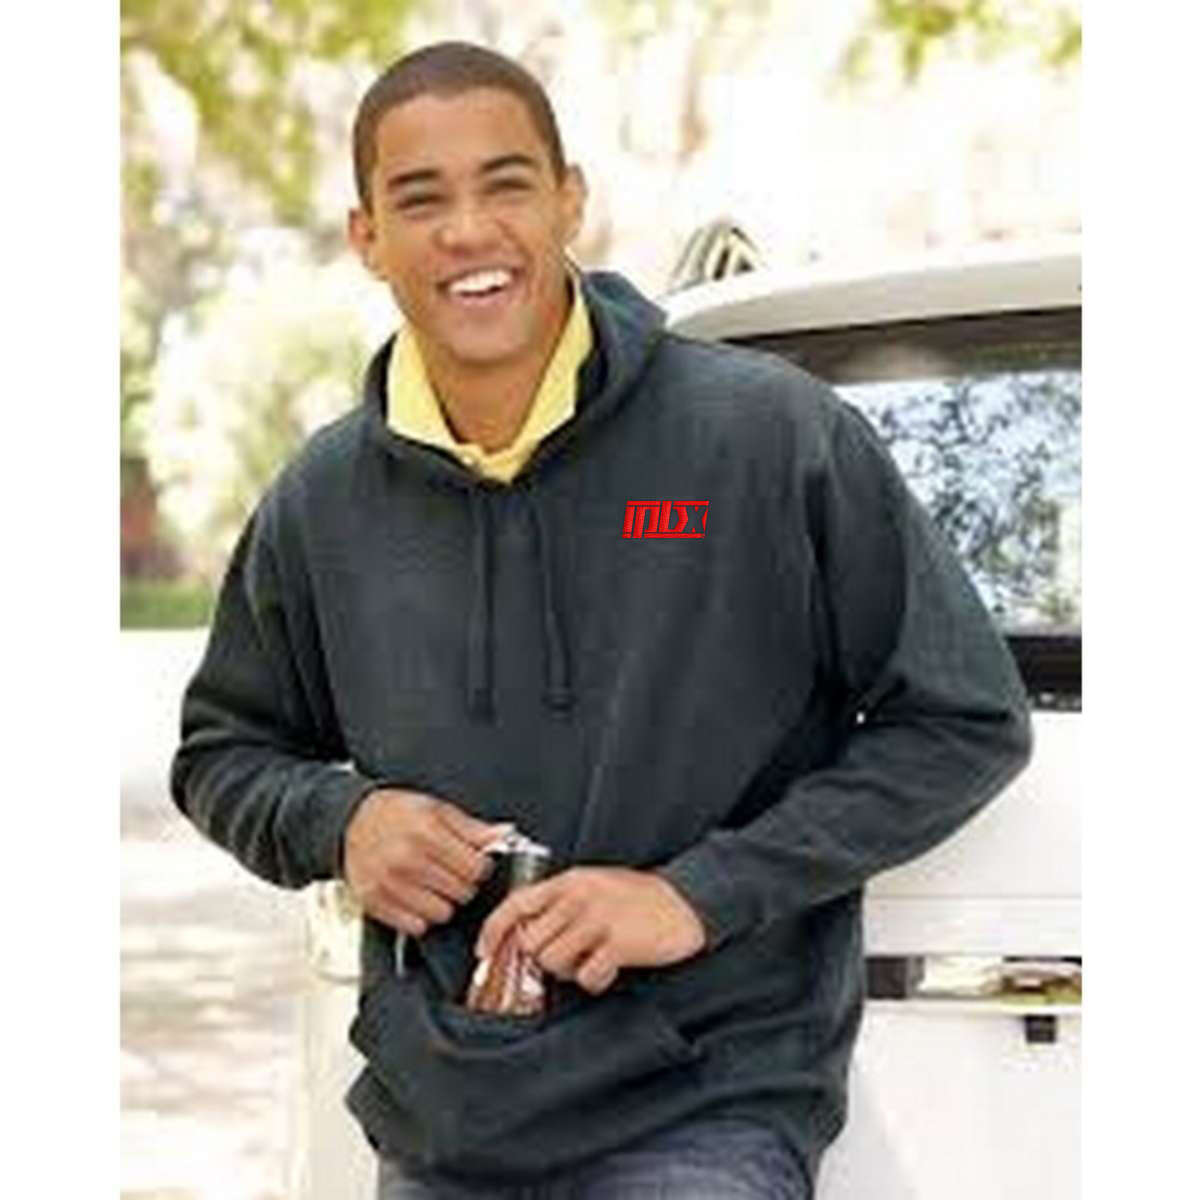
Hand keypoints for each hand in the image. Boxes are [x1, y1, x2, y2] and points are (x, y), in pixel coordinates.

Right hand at [343, 788, 512, 937]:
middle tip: (451, 872)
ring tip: (433, 884)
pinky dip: (420, 916)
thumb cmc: (395, 813)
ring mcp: (389, 883)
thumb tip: (503, 835)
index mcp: (426, 830)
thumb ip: (471, 827)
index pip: (476, 867)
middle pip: (462, 892)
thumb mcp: (436, 809)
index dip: (480, 866)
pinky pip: (416, 926)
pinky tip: (416, 896)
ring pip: (442, 913)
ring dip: (444, 903)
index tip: (473, 863)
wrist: (351, 821)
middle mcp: (407, 858)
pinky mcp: (375, 902)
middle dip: (463, 884)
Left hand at [475, 866, 706, 995]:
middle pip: (531, 941)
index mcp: (569, 881)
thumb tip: (525, 937)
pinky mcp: (621, 943)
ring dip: (568, 970)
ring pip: (553, 961)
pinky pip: (587, 976)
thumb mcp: (592, 886)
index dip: (492, 931)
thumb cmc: (634, 898)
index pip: (516, 904)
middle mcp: (579, 897)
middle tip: (567, 956)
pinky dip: (594, 981)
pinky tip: (608, 969)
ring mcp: (600, 918)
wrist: (685, 901)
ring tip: (590, 960)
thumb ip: (560, 904)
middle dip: (542, 957)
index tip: (482, 953)